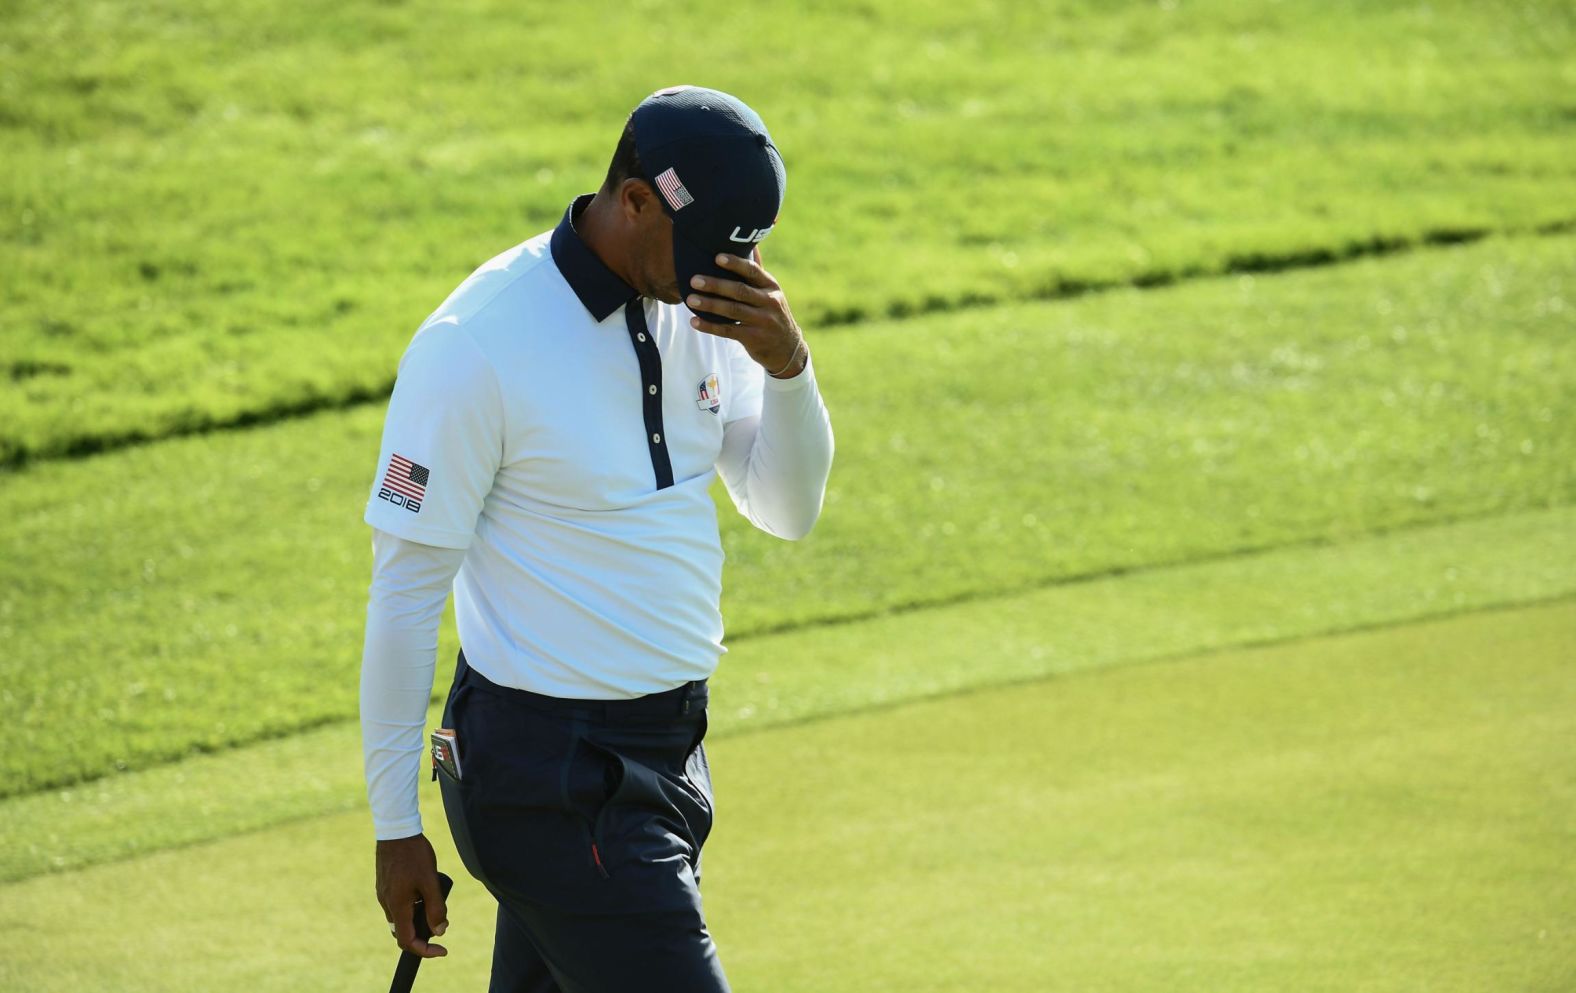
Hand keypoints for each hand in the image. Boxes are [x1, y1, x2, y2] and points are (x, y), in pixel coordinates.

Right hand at [375, 834, 448, 957]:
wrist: (396, 831)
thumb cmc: (414, 855)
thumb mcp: (431, 882)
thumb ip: (435, 908)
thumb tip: (440, 931)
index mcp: (397, 906)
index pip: (408, 941)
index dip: (425, 950)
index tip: (442, 950)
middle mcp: (386, 904)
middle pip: (403, 931)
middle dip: (423, 933)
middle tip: (441, 921)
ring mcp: (383, 894)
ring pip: (401, 917)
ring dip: (417, 917)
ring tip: (433, 900)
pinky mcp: (384, 885)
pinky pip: (397, 904)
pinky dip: (411, 906)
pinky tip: (422, 890)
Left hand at [686, 249, 807, 378]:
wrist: (787, 347)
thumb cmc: (771, 313)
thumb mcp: (771, 293)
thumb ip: (756, 275)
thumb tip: (748, 246)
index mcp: (771, 286)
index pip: (753, 271)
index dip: (735, 264)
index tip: (717, 258)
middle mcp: (769, 302)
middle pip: (740, 291)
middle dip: (715, 285)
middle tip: (694, 280)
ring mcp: (762, 321)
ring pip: (732, 311)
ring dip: (710, 305)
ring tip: (690, 300)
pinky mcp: (753, 338)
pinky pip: (728, 331)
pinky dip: (710, 326)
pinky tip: (694, 321)